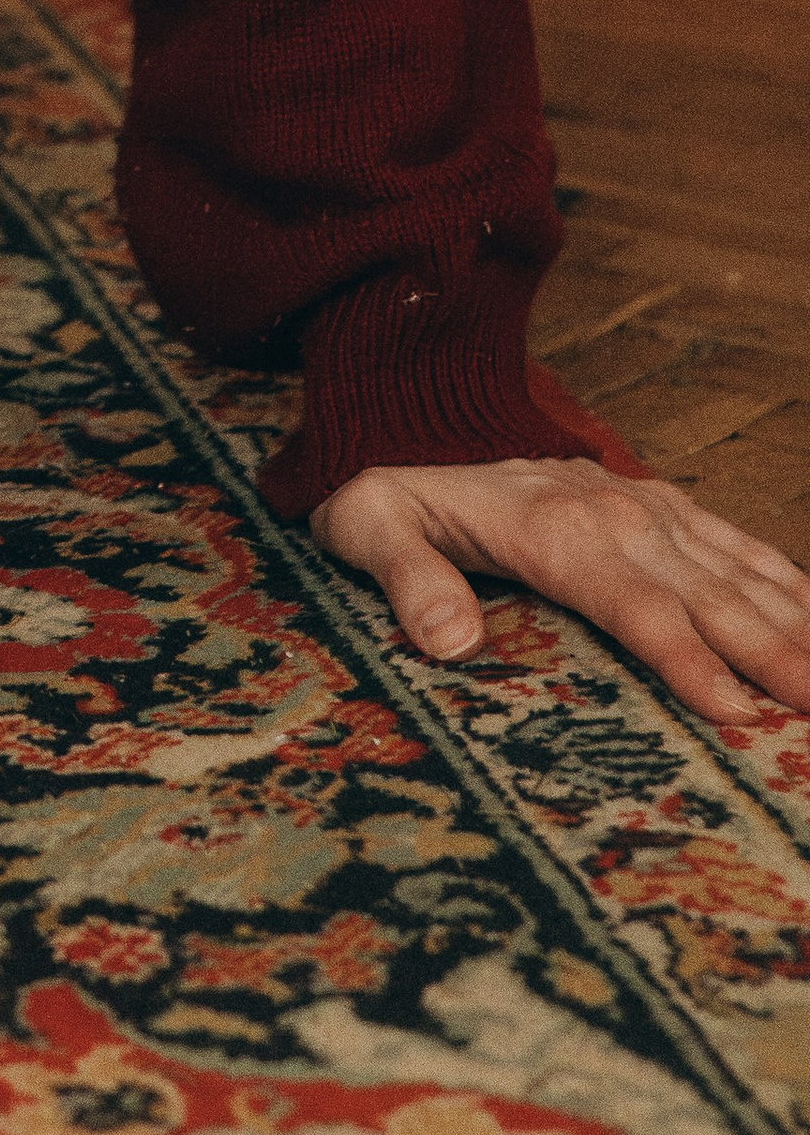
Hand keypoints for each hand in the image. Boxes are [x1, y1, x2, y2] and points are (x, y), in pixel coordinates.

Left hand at [312, 456, 809, 725]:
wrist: (418, 423)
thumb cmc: (392, 499)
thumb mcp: (368, 528)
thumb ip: (405, 579)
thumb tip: (450, 640)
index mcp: (551, 530)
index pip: (632, 604)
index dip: (684, 657)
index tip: (734, 711)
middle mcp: (616, 515)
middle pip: (707, 595)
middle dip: (774, 655)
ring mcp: (648, 508)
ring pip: (739, 574)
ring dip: (796, 626)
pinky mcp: (666, 507)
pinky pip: (740, 547)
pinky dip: (790, 586)